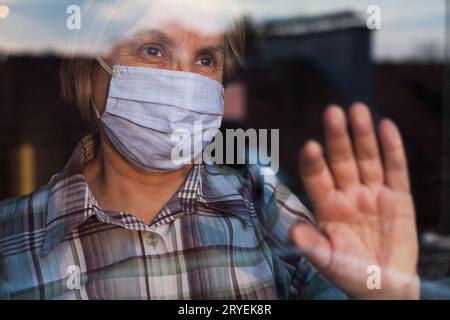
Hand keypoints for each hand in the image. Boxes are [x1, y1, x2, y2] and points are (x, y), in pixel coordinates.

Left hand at [290, 103, 418, 298]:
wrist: (384, 286)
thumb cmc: (350, 275)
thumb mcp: (329, 262)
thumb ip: (312, 246)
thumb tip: (293, 232)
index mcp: (326, 206)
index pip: (316, 177)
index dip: (313, 162)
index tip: (310, 146)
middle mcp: (347, 194)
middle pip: (341, 160)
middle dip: (337, 137)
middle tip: (332, 112)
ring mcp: (372, 193)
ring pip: (367, 158)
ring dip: (363, 135)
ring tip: (358, 110)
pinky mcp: (398, 197)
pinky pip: (396, 169)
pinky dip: (392, 149)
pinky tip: (386, 126)